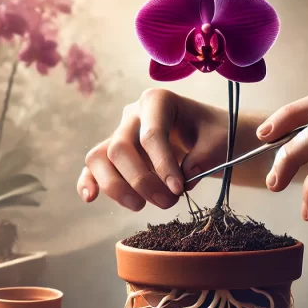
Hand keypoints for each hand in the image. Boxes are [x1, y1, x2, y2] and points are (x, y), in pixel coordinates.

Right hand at [78, 89, 229, 210]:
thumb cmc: (213, 134)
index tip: (179, 189)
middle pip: (120, 148)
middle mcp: (132, 114)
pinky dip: (88, 182)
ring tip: (140, 206)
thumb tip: (185, 176)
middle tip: (168, 202)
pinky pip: (92, 167)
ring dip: (116, 186)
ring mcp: (119, 134)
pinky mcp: (113, 155)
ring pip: (99, 158)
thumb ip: (206, 156)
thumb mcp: (220, 140)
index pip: (151, 134)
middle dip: (141, 181)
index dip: (163, 165)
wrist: (208, 136)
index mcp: (158, 101)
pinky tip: (90, 198)